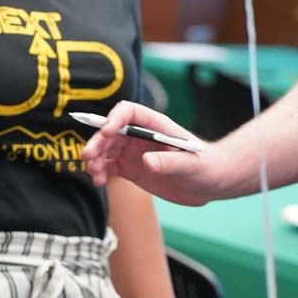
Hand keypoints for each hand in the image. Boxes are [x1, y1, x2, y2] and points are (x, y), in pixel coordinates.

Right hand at [81, 101, 225, 204]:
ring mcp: (133, 152)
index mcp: (155, 126)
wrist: (211, 184)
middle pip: (111, 132)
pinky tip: (98, 181)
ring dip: (95, 159)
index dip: (114, 118)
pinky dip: (100, 172)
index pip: (128, 112)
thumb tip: (146, 161)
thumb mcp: (192, 165)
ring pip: (105, 150)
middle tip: (87, 156)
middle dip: (97, 142)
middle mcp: (140, 136)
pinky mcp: (130, 169)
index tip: (106, 132)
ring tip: (92, 173)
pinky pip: (108, 166)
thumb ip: (169, 163)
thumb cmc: (208, 167)